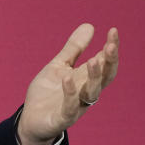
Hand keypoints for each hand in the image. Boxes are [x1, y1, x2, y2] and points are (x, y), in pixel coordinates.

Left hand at [17, 24, 119, 144]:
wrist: (32, 119)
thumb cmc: (48, 92)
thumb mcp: (59, 65)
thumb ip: (74, 49)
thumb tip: (90, 25)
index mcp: (86, 79)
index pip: (104, 63)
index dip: (110, 48)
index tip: (113, 30)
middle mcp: (85, 92)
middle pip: (104, 78)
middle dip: (109, 63)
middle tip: (110, 46)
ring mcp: (76, 106)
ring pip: (91, 93)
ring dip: (94, 77)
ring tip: (93, 60)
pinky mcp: (62, 118)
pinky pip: (70, 107)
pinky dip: (70, 94)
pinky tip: (67, 78)